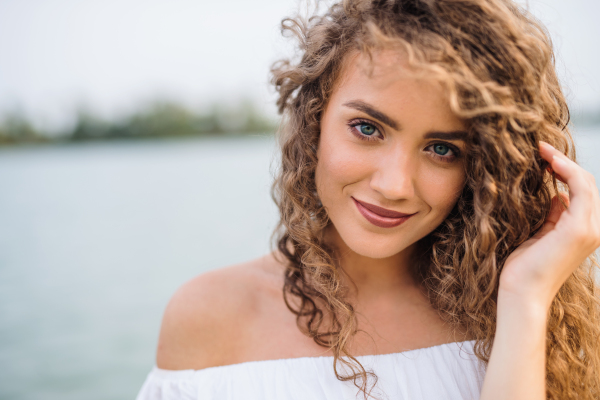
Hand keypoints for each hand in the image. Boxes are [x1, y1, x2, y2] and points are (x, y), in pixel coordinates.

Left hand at [499, 141, 599, 308]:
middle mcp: (594, 229)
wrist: (521, 292)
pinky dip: (566, 171)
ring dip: (564, 162)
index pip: (582, 191)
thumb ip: (551, 215)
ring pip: (585, 183)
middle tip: (539, 148)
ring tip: (541, 151)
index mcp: (584, 230)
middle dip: (564, 162)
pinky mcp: (580, 229)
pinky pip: (579, 189)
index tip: (542, 156)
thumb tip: (556, 195)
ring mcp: (590, 229)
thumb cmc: (523, 267)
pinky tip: (547, 163)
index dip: (565, 170)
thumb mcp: (539, 234)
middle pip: (586, 184)